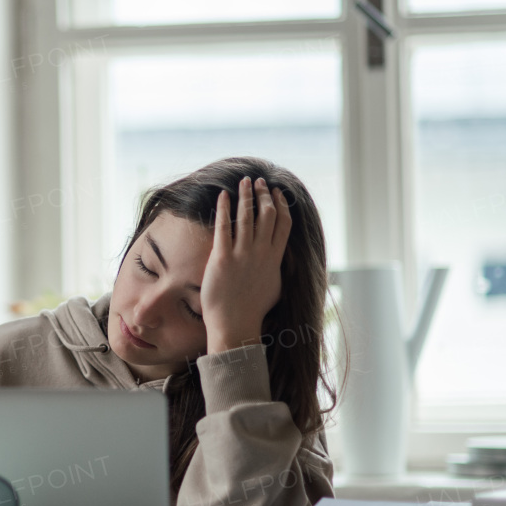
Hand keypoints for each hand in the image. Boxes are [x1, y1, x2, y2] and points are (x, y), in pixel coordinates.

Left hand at [200, 177, 292, 353]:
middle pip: (267, 214)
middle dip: (263, 194)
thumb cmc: (252, 309)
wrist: (235, 324)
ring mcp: (242, 254)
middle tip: (258, 181)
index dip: (281, 204)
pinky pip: (224, 227)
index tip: (277, 192)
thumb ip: (277, 268)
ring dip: (246, 196)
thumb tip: (279, 260)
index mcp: (275, 258)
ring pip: (247, 216)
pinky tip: (223, 196)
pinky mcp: (222, 258)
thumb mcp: (274, 287)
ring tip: (243, 182)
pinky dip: (223, 209)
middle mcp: (261, 253)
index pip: (283, 223)